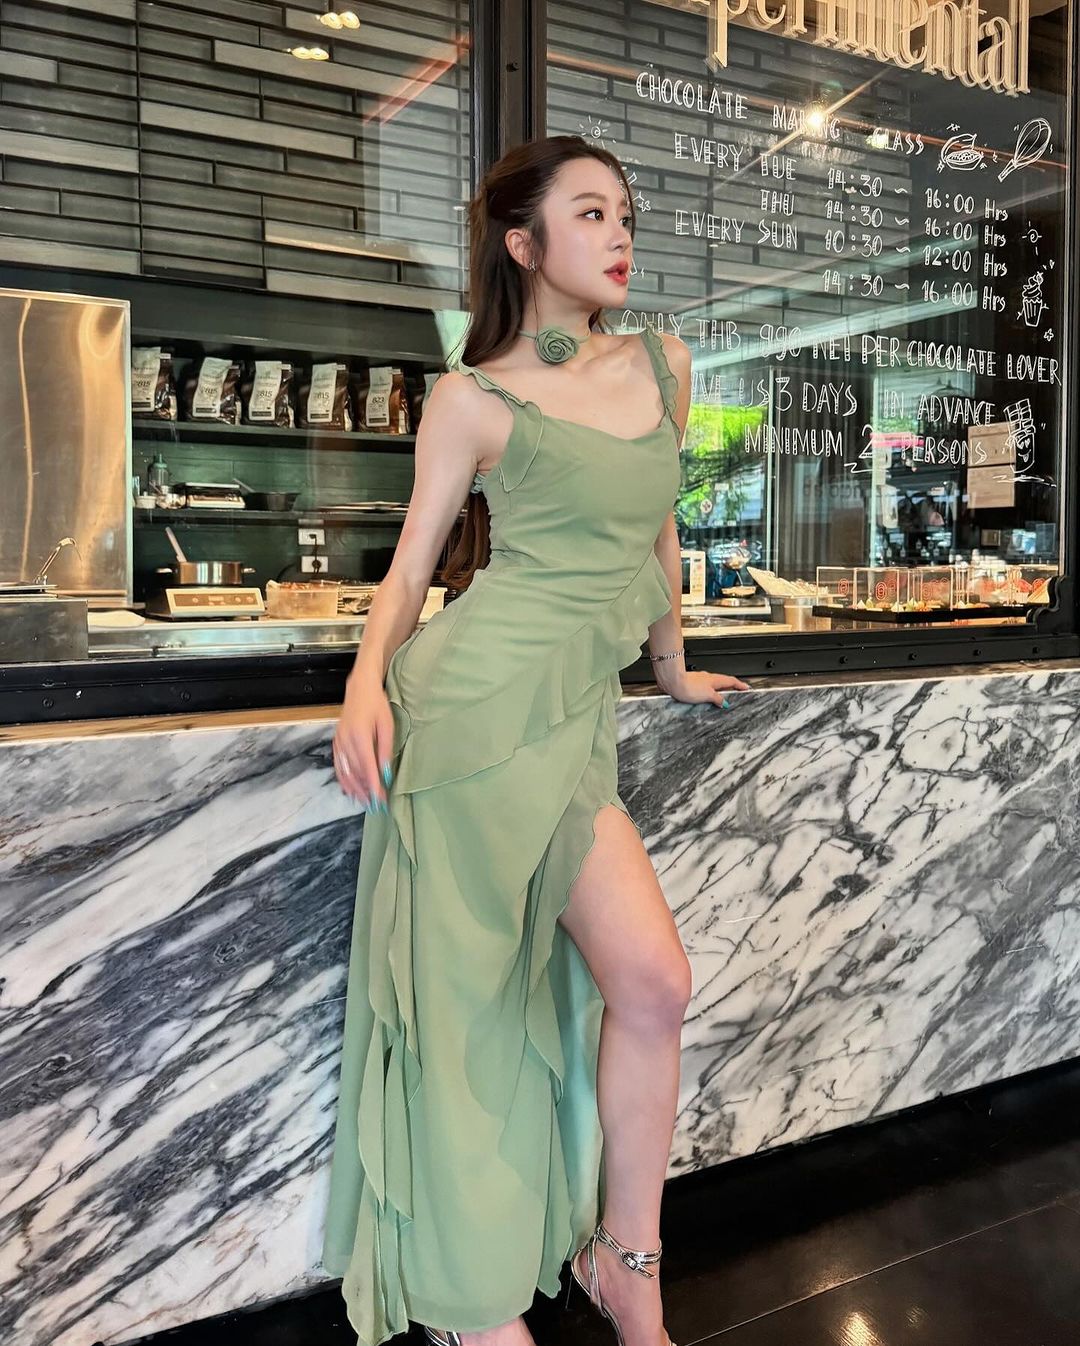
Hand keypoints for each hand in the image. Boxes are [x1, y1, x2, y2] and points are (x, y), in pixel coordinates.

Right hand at [332, 677, 395, 808]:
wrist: (359, 689)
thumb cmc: (377, 705)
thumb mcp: (387, 726)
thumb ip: (386, 751)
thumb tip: (386, 773)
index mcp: (359, 736)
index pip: (367, 768)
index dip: (373, 786)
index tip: (380, 800)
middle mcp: (346, 742)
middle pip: (355, 772)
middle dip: (365, 791)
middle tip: (375, 805)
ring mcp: (339, 742)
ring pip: (345, 772)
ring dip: (354, 788)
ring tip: (364, 802)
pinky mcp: (336, 742)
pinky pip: (338, 766)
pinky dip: (344, 780)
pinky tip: (350, 789)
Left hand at [663, 669, 749, 707]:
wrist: (672, 683)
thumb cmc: (688, 686)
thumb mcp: (708, 695)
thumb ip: (717, 699)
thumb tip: (724, 703)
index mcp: (716, 679)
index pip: (732, 681)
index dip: (740, 685)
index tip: (746, 688)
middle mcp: (708, 678)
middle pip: (724, 682)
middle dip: (731, 687)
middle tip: (737, 692)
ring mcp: (700, 680)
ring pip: (714, 685)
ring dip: (719, 690)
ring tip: (722, 699)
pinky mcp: (692, 683)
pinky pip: (705, 688)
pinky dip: (709, 692)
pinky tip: (705, 698)